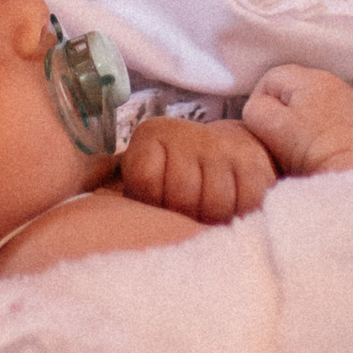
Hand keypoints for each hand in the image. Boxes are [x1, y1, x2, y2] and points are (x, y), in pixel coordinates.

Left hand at [118, 112, 278, 220]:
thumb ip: (121, 195)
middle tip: (186, 214)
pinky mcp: (253, 163)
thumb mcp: (145, 178)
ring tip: (208, 214)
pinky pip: (247, 202)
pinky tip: (233, 210)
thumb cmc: (176, 178)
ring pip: (215, 203)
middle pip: (182, 196)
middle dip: (184, 215)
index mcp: (151, 137)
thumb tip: (99, 215)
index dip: (152, 202)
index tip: (158, 203)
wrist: (228, 152)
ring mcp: (222, 148)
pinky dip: (241, 214)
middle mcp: (186, 134)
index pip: (144, 179)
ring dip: (213, 218)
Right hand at [243, 63, 352, 173]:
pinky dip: (322, 137)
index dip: (259, 105)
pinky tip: (322, 155)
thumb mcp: (270, 126)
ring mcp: (352, 105)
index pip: (270, 79)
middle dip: (282, 115)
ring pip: (311, 109)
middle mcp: (335, 84)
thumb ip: (255, 108)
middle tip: (281, 143)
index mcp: (312, 77)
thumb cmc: (314, 151)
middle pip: (292, 92)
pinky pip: (331, 125)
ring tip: (302, 152)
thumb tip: (258, 109)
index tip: (264, 132)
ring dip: (302, 127)